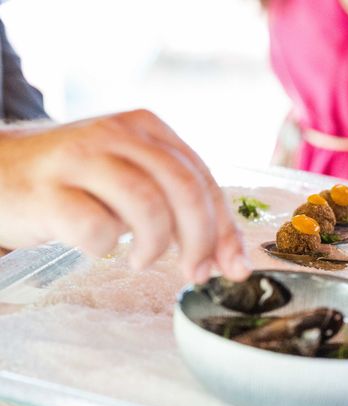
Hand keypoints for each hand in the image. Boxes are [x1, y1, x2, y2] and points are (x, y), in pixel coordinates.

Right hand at [0, 109, 250, 281]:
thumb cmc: (76, 183)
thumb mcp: (132, 178)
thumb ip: (176, 205)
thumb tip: (225, 255)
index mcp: (147, 127)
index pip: (203, 178)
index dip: (224, 227)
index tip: (234, 265)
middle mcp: (117, 134)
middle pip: (183, 187)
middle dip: (201, 239)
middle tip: (195, 271)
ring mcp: (81, 158)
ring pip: (147, 203)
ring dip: (155, 244)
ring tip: (141, 259)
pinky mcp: (48, 190)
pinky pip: (96, 227)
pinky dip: (106, 247)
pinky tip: (98, 244)